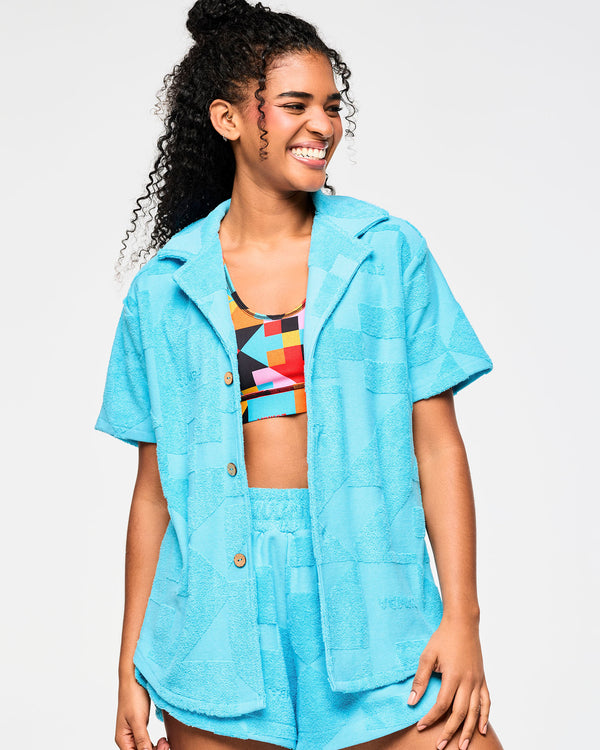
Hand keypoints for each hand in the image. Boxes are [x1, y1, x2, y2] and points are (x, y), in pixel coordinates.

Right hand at [116, 677, 170, 749]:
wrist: (135, 678)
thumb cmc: (133, 696)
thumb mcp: (138, 719)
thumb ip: (142, 739)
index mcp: (122, 739)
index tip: (163, 747)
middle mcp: (127, 739)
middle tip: (166, 744)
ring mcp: (134, 733)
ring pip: (145, 749)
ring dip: (157, 749)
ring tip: (165, 740)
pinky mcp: (141, 727)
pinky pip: (148, 742)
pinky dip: (156, 744)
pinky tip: (163, 739)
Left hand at [406, 614, 489, 749]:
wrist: (462, 624)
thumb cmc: (443, 638)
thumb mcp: (427, 656)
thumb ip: (420, 680)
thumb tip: (411, 702)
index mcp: (453, 676)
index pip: (442, 705)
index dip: (431, 718)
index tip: (420, 727)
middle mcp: (468, 682)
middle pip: (460, 713)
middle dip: (449, 732)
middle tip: (440, 746)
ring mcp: (478, 681)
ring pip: (475, 712)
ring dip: (468, 730)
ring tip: (462, 746)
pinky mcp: (482, 679)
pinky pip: (487, 702)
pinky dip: (485, 716)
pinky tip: (481, 729)